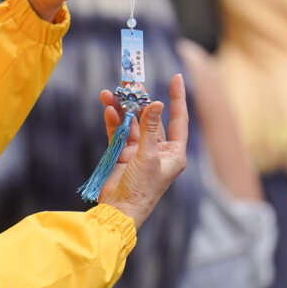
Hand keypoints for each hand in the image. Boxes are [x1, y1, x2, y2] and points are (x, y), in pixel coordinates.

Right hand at [98, 74, 187, 228]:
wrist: (119, 210)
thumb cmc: (142, 189)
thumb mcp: (148, 156)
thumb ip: (149, 129)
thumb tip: (155, 103)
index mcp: (174, 153)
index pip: (179, 119)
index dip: (177, 98)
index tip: (176, 76)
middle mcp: (158, 150)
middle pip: (151, 119)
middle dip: (140, 101)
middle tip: (131, 82)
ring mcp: (140, 152)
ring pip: (131, 124)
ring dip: (122, 109)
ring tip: (110, 93)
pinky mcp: (123, 155)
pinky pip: (119, 133)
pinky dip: (113, 122)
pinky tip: (108, 109)